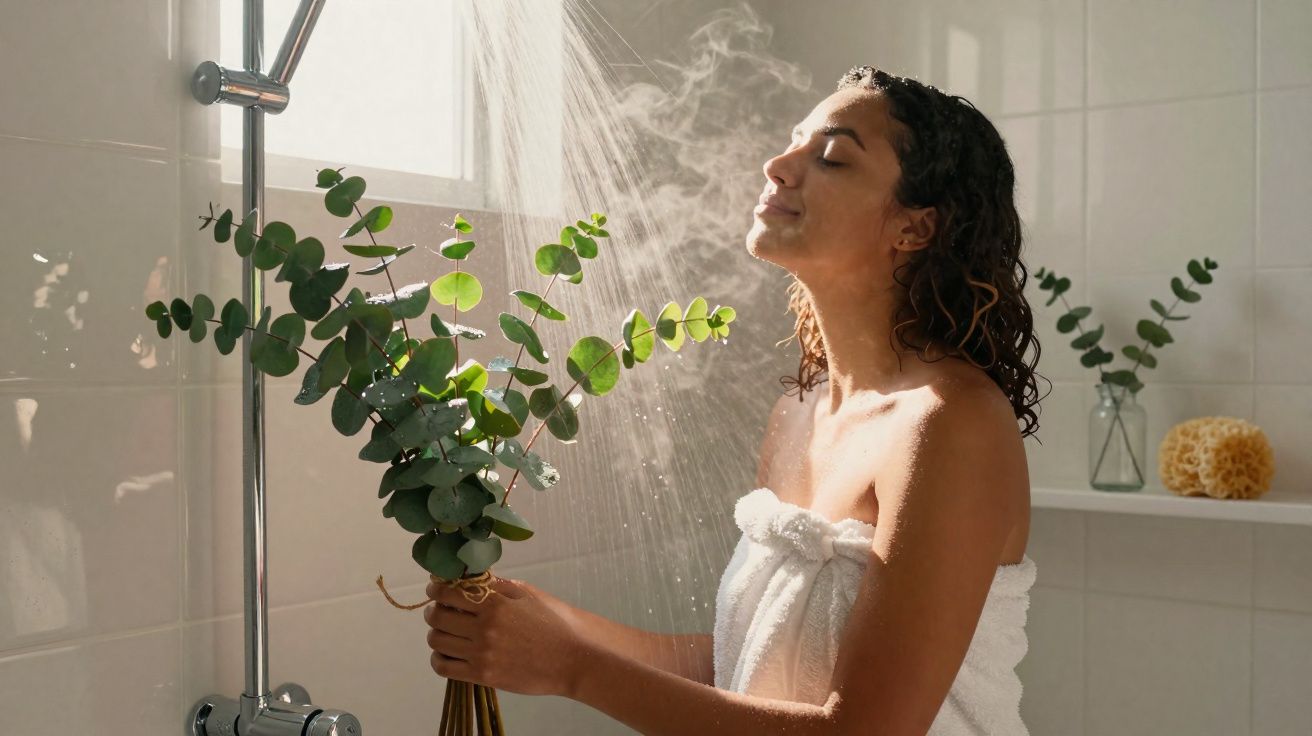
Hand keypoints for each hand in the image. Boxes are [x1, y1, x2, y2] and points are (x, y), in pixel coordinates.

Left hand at [425, 575, 588, 696]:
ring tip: (444, 632)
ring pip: (437, 642)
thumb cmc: (553, 621)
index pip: (447, 594)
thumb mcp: (526, 593)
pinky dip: (438, 659)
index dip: (435, 591)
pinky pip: (444, 668)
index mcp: (494, 603)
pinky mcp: (483, 675)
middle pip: (438, 618)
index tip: (434, 591)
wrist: (572, 657)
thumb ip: (495, 585)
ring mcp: (482, 653)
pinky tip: (446, 654)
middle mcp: (484, 628)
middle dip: (433, 612)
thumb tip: (468, 578)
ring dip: (435, 634)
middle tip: (437, 611)